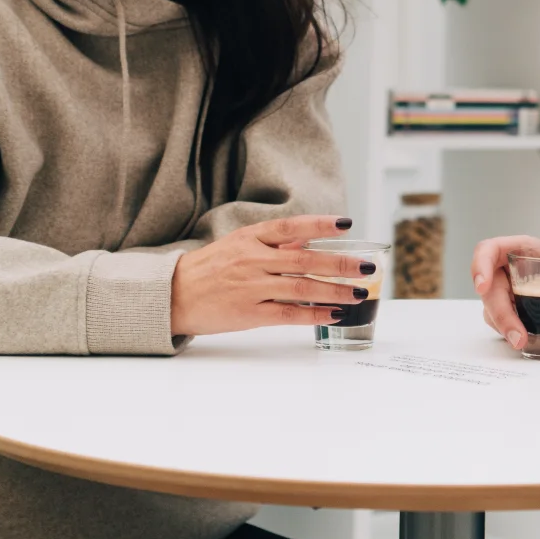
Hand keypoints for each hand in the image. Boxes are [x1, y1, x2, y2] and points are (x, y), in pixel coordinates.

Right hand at [170, 215, 375, 336]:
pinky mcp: (249, 313)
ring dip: (334, 290)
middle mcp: (252, 260)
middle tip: (367, 266)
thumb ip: (275, 243)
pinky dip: (314, 314)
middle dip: (340, 263)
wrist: (172, 295)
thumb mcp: (239, 244)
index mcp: (250, 238)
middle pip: (304, 259)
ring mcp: (251, 287)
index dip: (320, 224)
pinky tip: (333, 313)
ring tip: (359, 293)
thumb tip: (311, 239)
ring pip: (301, 288)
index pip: (290, 227)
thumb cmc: (209, 268)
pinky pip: (288, 314)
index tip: (347, 224)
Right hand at [471, 236, 539, 352]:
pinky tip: (530, 343)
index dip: (480, 266)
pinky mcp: (505, 311)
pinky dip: (511, 333)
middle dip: (500, 315)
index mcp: (518, 249)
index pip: (487, 251)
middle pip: (489, 289)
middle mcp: (504, 270)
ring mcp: (502, 292)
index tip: (481, 285)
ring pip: (491, 310)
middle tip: (518, 338)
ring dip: (504, 328)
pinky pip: (500, 323)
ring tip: (525, 343)